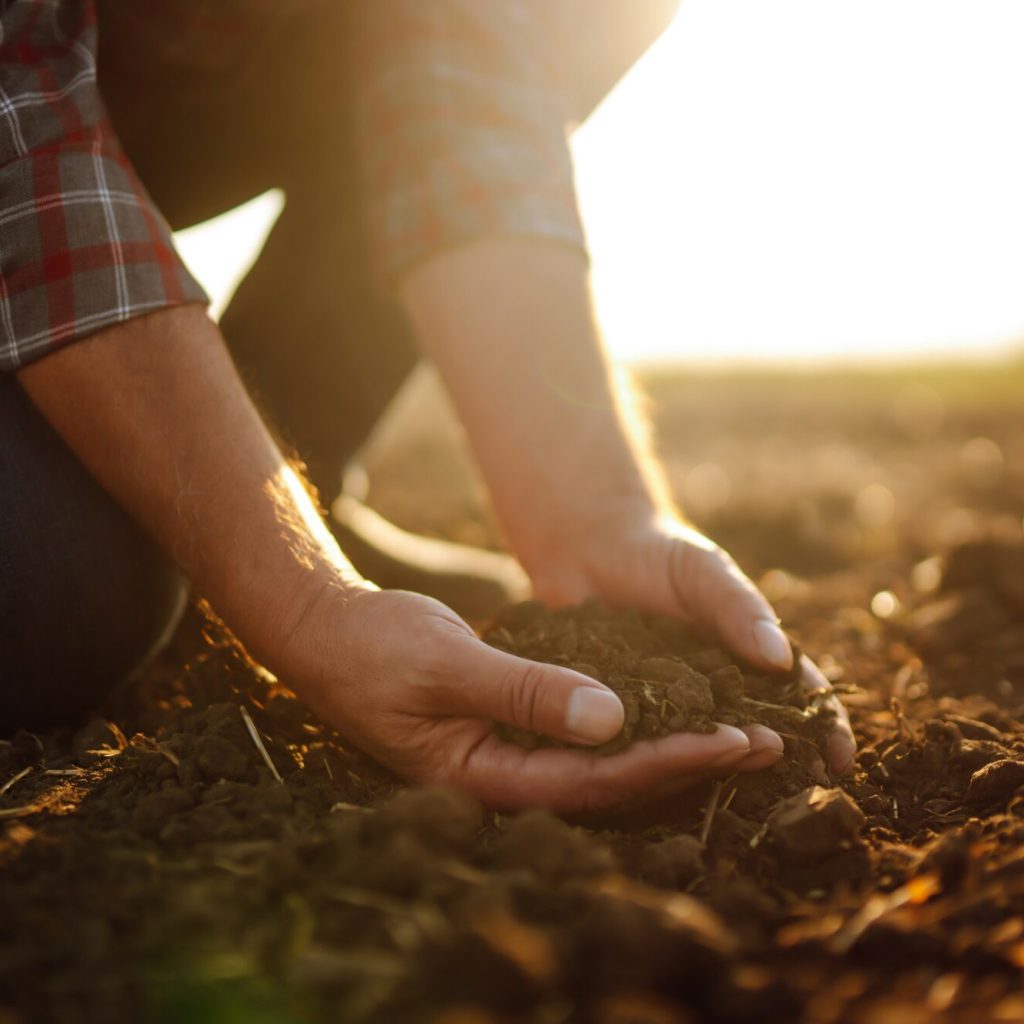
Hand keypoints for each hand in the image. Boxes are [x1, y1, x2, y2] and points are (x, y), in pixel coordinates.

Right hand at [286, 586, 785, 812]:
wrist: (328, 632)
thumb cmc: (375, 648)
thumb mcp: (448, 664)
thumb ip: (525, 693)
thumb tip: (611, 721)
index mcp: (482, 778)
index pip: (593, 782)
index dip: (666, 762)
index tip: (732, 740)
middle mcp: (502, 778)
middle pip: (609, 784)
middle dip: (685, 763)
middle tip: (763, 744)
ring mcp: (506, 755)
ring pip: (601, 763)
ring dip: (667, 744)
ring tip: (737, 731)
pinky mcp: (509, 727)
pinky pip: (580, 734)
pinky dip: (629, 722)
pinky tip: (670, 708)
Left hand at [527, 503, 856, 776]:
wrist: (588, 549)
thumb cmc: (659, 553)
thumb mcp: (703, 572)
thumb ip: (738, 608)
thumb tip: (782, 657)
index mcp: (748, 659)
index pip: (799, 699)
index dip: (824, 729)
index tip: (840, 760)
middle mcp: (715, 693)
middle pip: (757, 737)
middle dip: (780, 768)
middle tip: (796, 799)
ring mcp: (669, 709)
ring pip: (700, 752)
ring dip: (717, 774)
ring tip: (731, 795)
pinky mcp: (621, 716)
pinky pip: (641, 746)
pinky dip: (653, 767)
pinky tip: (657, 787)